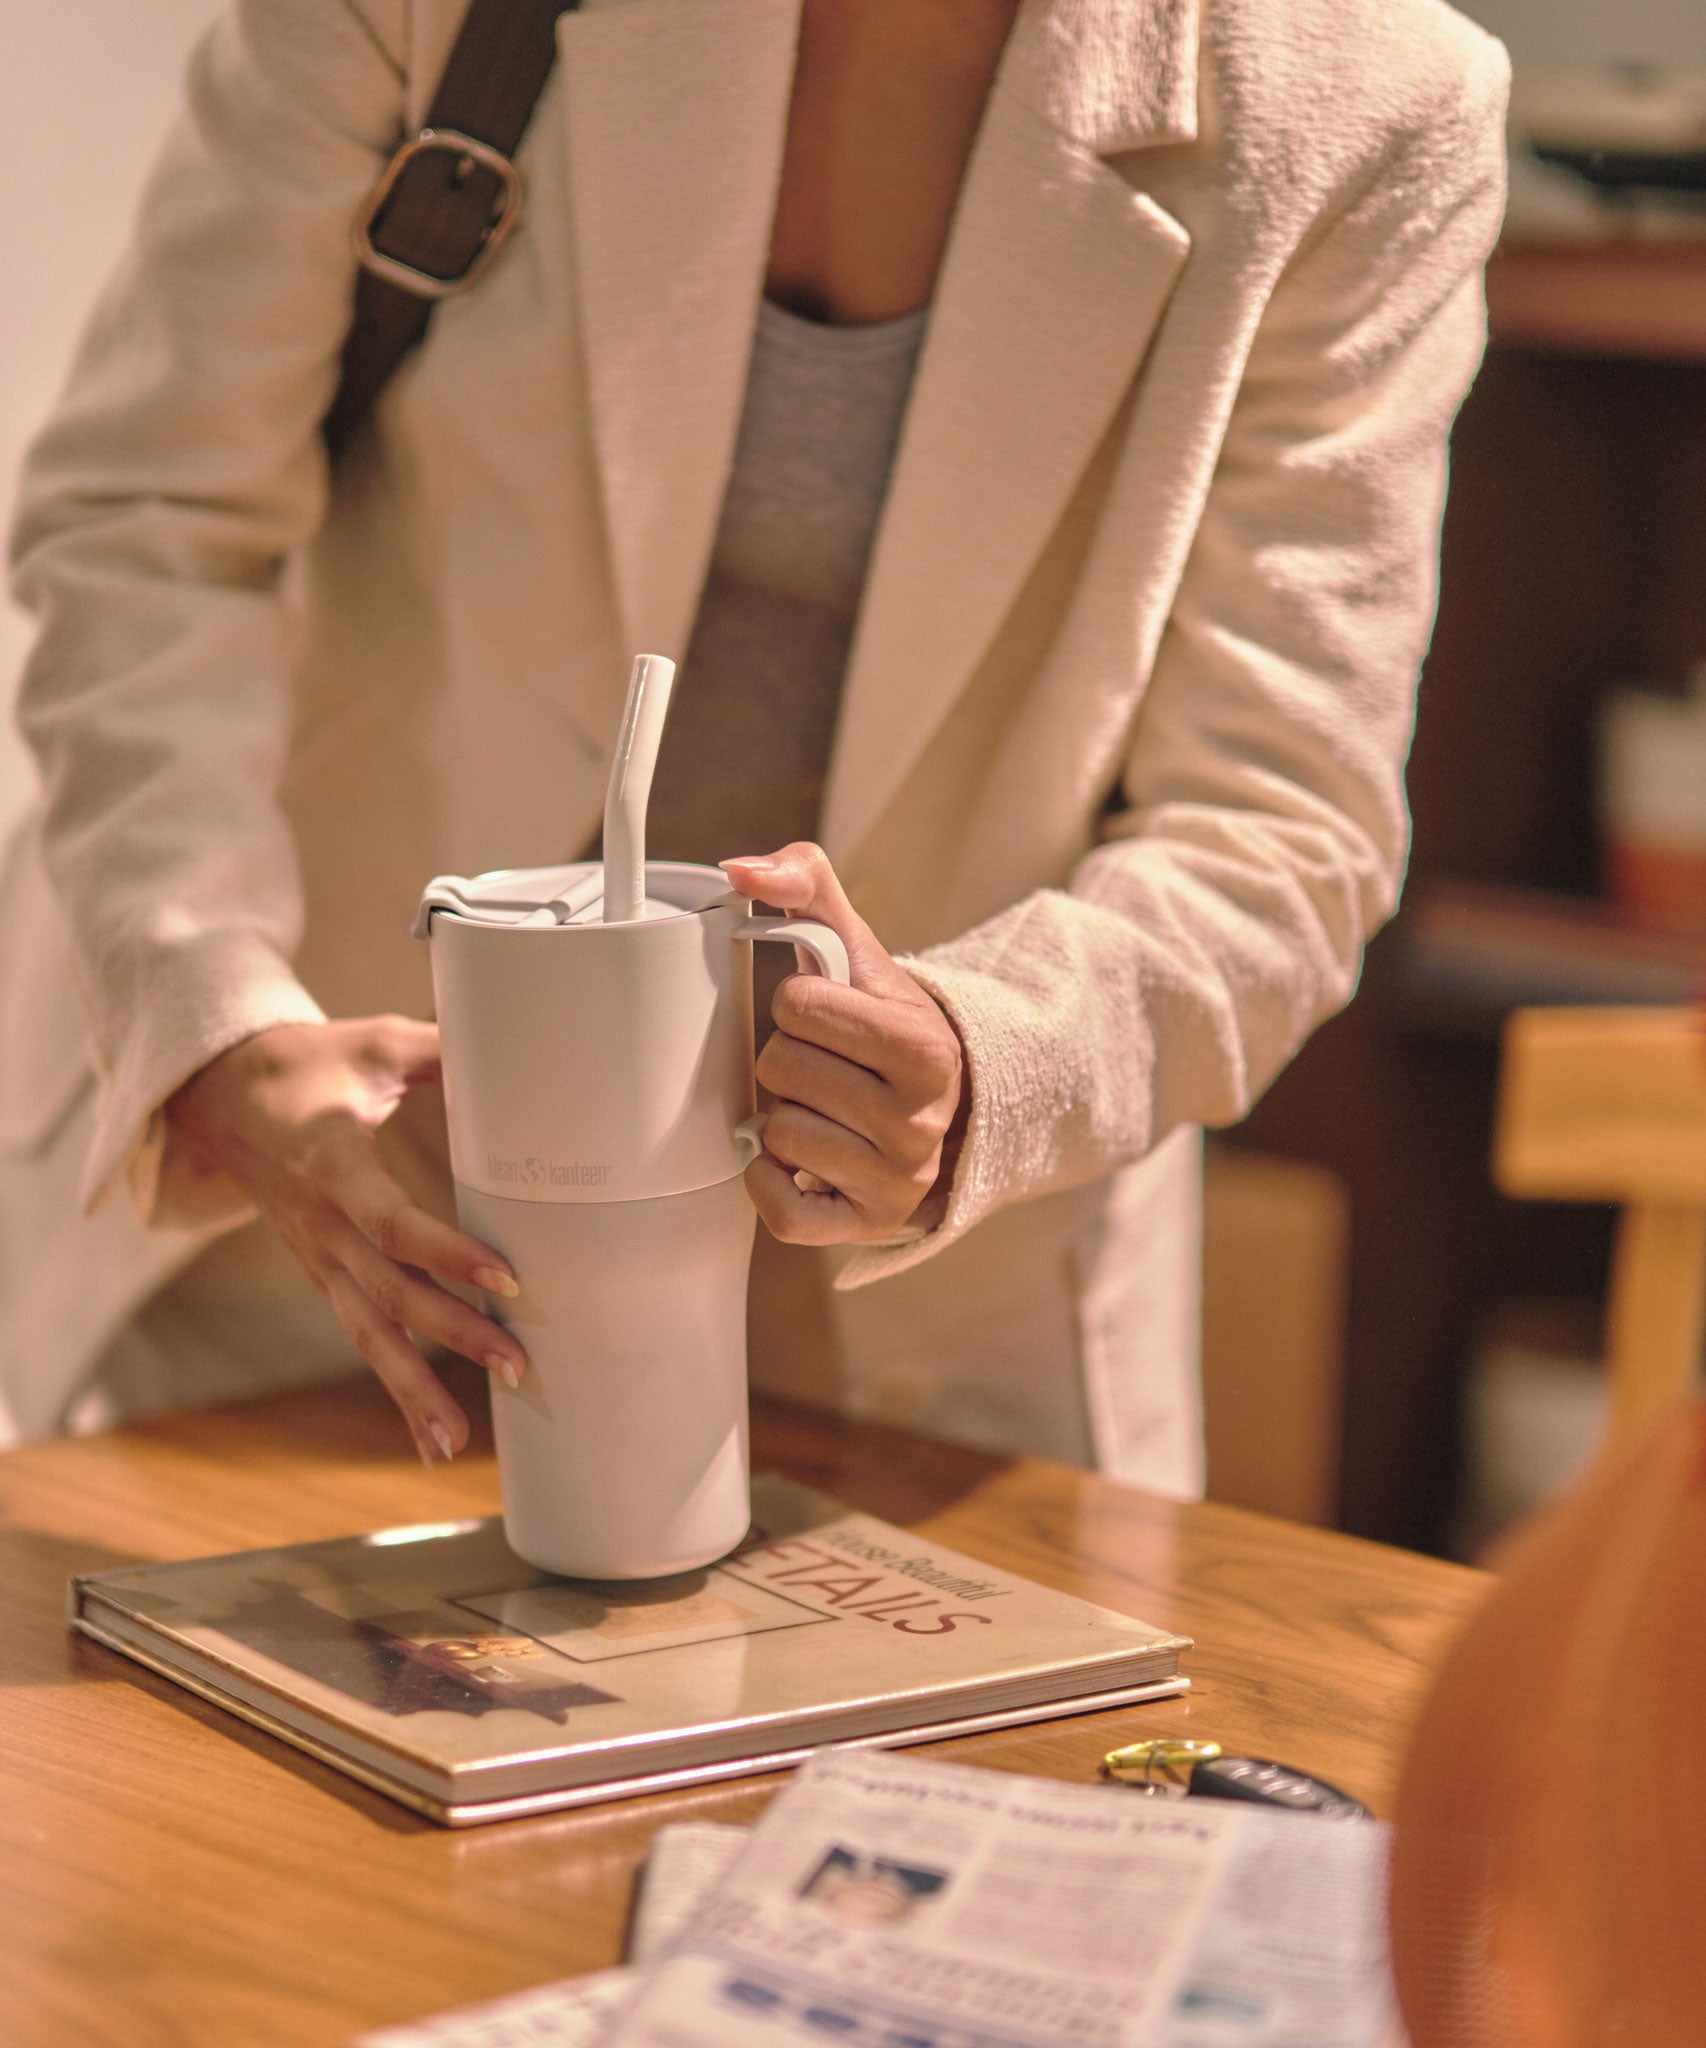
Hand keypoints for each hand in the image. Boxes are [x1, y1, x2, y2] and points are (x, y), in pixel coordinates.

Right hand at [164, 1018, 527, 1463]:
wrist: (219, 1096)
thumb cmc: (308, 1064)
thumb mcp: (374, 1044)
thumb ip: (442, 1050)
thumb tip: (514, 1043)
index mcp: (332, 1165)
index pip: (392, 1222)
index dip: (447, 1252)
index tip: (506, 1276)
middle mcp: (321, 1226)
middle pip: (390, 1293)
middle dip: (455, 1334)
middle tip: (518, 1363)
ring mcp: (319, 1259)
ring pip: (370, 1333)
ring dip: (417, 1388)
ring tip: (458, 1441)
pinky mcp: (325, 1276)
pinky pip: (363, 1337)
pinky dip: (397, 1388)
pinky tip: (433, 1436)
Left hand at [719, 843, 965, 1245]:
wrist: (942, 1107)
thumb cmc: (886, 1024)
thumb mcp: (860, 949)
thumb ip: (805, 884)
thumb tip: (739, 868)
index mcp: (924, 1048)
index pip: (799, 1005)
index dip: (799, 1003)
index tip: (830, 1016)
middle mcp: (920, 1123)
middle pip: (781, 1069)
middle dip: (789, 1059)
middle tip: (825, 1065)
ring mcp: (897, 1182)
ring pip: (778, 1135)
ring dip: (783, 1117)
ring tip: (823, 1109)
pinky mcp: (867, 1228)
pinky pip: (783, 1212)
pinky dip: (770, 1183)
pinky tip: (795, 1159)